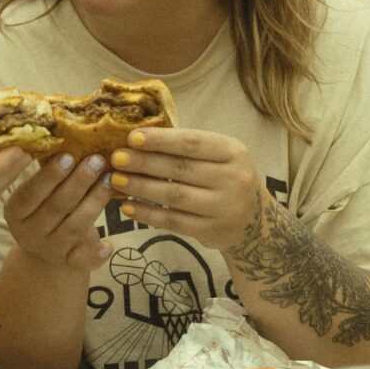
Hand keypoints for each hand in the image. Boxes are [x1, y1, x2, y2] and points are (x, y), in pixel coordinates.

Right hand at [3, 153, 114, 269]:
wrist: (46, 250)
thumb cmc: (45, 208)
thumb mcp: (38, 193)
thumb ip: (48, 172)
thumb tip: (66, 134)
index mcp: (15, 212)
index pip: (30, 194)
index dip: (49, 176)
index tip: (69, 155)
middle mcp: (29, 233)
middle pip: (55, 208)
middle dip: (78, 183)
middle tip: (97, 160)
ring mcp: (50, 250)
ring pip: (74, 227)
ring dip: (95, 203)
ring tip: (110, 180)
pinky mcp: (69, 263)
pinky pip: (83, 261)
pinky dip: (96, 253)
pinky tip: (109, 243)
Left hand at [106, 128, 267, 251]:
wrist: (254, 222)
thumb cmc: (225, 180)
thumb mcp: (219, 157)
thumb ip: (188, 148)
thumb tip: (138, 139)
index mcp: (233, 152)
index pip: (192, 143)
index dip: (160, 140)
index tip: (132, 137)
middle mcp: (232, 178)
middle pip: (180, 169)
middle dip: (144, 163)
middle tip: (116, 159)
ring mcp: (223, 207)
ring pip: (174, 196)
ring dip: (141, 187)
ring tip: (116, 181)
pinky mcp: (211, 231)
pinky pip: (173, 221)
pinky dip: (148, 214)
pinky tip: (128, 207)